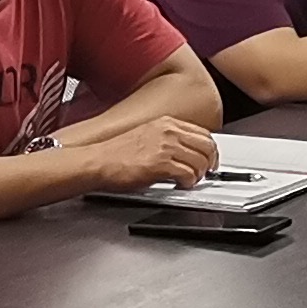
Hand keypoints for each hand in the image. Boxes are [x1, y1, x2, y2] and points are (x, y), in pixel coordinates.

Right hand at [76, 113, 222, 192]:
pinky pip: (188, 174)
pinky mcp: (161, 164)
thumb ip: (167, 139)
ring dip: (199, 174)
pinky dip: (189, 182)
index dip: (209, 149)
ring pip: (201, 161)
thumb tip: (183, 150)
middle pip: (207, 145)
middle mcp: (168, 131)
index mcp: (166, 122)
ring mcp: (166, 146)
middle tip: (205, 172)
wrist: (97, 161)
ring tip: (191, 180)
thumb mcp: (146, 135)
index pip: (202, 132)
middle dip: (210, 162)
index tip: (209, 159)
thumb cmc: (115, 153)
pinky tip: (181, 185)